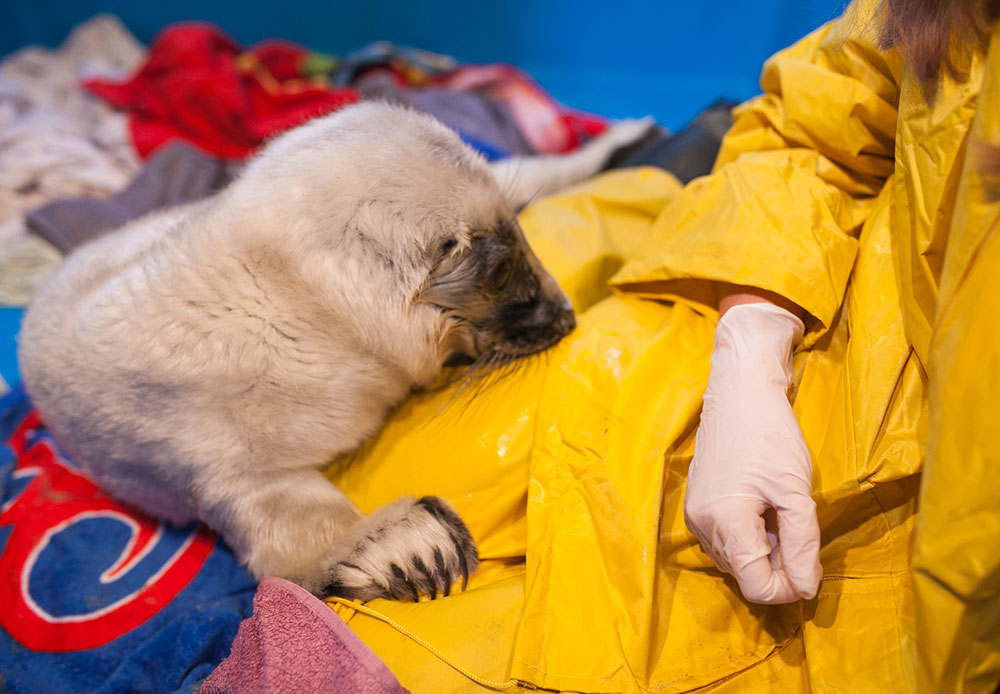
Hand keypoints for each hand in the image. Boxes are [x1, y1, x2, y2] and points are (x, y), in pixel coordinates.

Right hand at [683, 303, 821, 602]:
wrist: (739, 392)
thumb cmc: (771, 435)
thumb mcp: (795, 492)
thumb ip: (802, 546)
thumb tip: (805, 589)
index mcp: (725, 523)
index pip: (756, 587)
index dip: (789, 586)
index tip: (810, 563)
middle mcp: (701, 526)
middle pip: (745, 574)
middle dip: (776, 562)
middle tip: (794, 521)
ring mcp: (694, 515)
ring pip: (734, 559)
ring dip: (762, 547)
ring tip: (776, 508)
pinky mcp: (694, 504)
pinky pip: (723, 539)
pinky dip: (746, 533)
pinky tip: (759, 502)